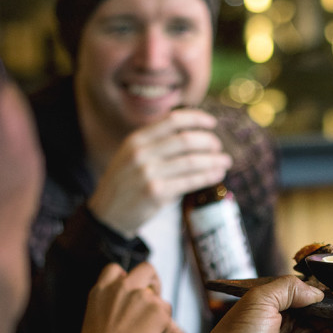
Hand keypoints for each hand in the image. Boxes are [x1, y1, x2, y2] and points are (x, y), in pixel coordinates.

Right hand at [69, 263, 177, 332]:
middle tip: (154, 299)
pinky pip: (168, 318)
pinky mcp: (158, 309)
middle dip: (153, 281)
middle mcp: (122, 287)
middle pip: (146, 270)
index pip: (115, 271)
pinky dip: (163, 331)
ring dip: (158, 315)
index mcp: (102, 290)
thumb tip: (136, 292)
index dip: (126, 279)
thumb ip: (112, 303)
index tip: (130, 290)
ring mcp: (142, 296)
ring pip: (160, 300)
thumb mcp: (95, 319)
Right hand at [88, 108, 231, 237]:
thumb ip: (155, 142)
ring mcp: (148, 172)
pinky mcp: (156, 192)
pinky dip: (208, 176)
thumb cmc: (125, 183)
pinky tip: (217, 175)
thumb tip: (192, 132)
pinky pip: (190, 181)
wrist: (107, 214)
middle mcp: (141, 153)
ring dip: (214, 160)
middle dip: (209, 142)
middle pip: (186, 139)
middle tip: (219, 147)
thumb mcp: (131, 155)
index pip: (172, 120)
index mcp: (137, 139)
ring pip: (192, 161)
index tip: (212, 123)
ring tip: (225, 162)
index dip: (196, 119)